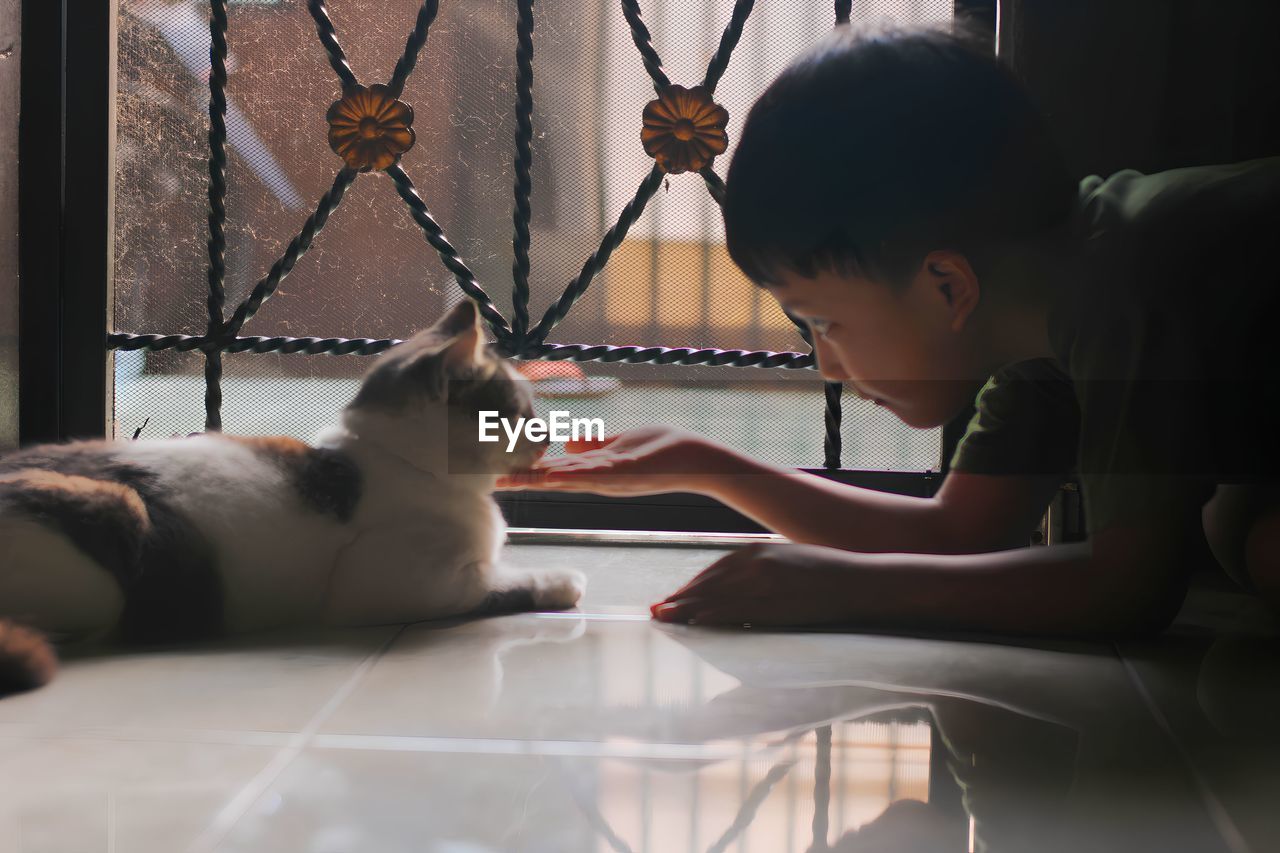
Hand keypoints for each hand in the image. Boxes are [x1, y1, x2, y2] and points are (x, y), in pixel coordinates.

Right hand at [495, 426, 736, 496]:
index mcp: (593, 469)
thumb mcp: (620, 442)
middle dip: (522, 480)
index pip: (552, 470)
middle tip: (491, 483)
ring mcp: (609, 478)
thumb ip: (594, 444)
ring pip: (565, 479)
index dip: (526, 471)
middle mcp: (596, 478)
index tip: (498, 472)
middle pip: (552, 479)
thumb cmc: (662, 448)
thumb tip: (569, 442)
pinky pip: (593, 473)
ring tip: (508, 481)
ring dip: (537, 480)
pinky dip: (571, 473)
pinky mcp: (625, 473)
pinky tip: (550, 474)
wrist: (696, 459)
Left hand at [650, 542, 861, 626]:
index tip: (674, 597)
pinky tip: (695, 624)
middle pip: (709, 583)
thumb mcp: (789, 560)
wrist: (860, 582)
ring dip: (687, 609)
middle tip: (657, 611)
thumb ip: (762, 569)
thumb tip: (742, 587)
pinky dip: (711, 617)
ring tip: (664, 618)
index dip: (692, 586)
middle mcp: (755, 564)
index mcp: (758, 552)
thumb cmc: (829, 573)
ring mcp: (763, 584)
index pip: (715, 570)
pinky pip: (735, 612)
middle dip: (682, 598)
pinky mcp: (774, 604)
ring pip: (716, 598)